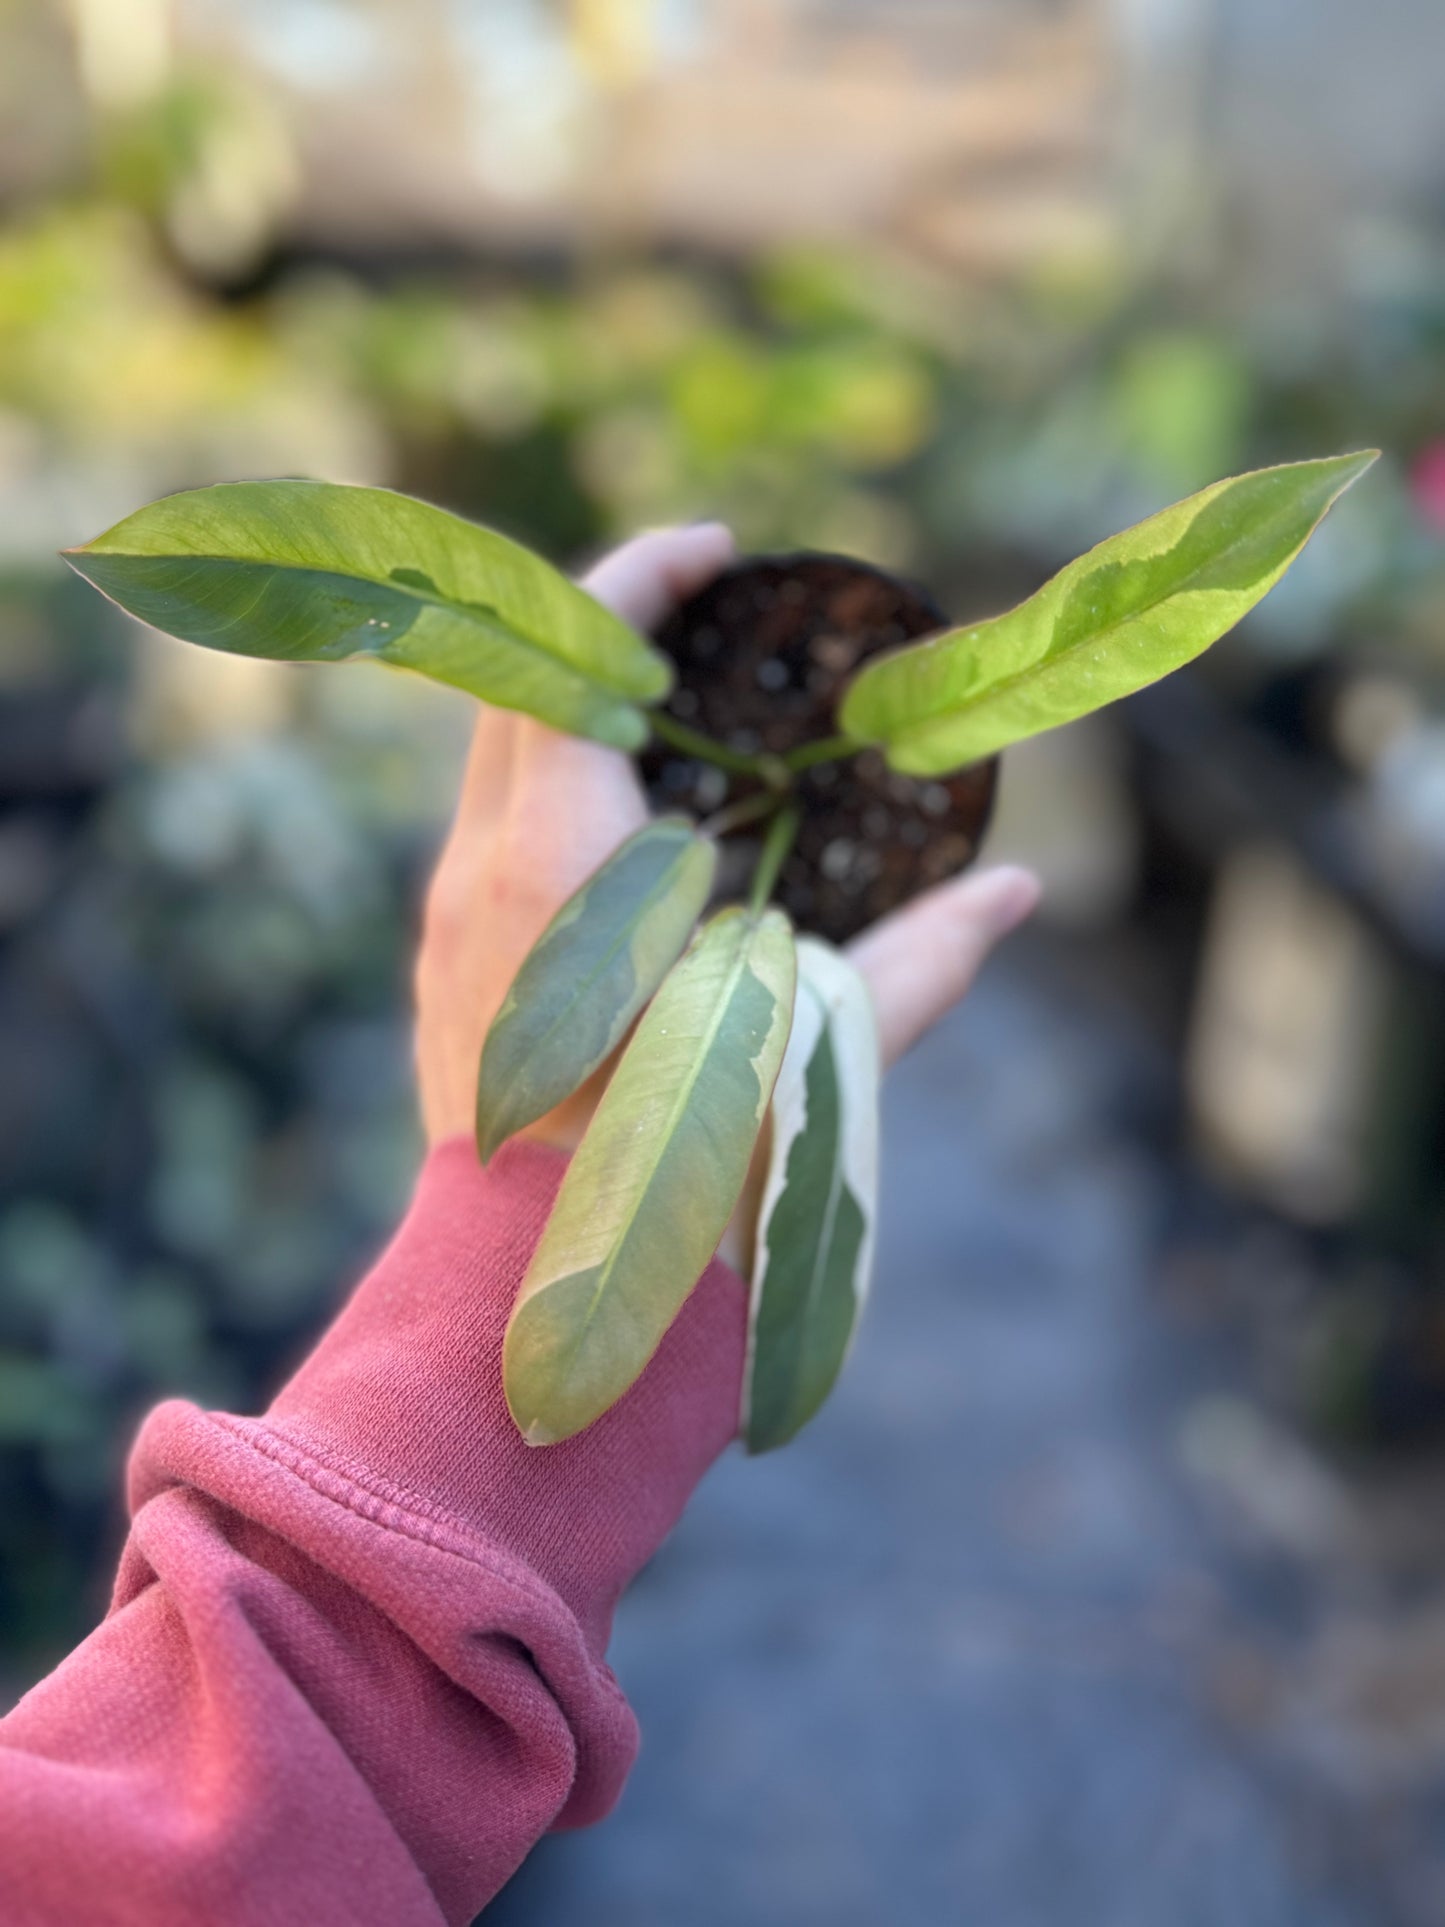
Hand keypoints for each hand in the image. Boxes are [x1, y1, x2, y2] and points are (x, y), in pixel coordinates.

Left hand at [414, 525, 1040, 1153]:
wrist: (533, 1285)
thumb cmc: (678, 1172)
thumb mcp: (812, 1052)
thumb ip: (921, 964)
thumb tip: (1019, 892)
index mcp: (562, 863)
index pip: (572, 660)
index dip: (641, 575)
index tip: (720, 550)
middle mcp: (482, 869)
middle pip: (523, 687)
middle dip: (609, 629)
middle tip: (705, 615)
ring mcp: (451, 916)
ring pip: (501, 758)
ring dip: (584, 711)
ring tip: (684, 715)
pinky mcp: (449, 964)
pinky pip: (495, 826)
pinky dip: (562, 788)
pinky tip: (640, 828)